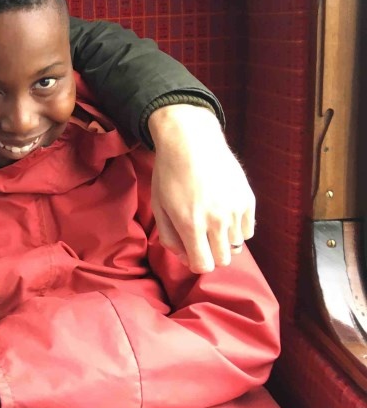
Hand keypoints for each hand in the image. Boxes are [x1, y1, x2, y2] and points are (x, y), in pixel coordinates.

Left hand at [148, 104, 254, 272]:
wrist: (192, 141)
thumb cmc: (169, 174)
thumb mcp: (159, 206)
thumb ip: (169, 237)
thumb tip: (185, 257)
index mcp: (191, 224)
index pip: (203, 266)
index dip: (196, 263)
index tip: (191, 251)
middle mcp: (217, 221)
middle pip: (223, 260)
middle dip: (210, 254)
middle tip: (201, 238)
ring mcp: (236, 210)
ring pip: (237, 246)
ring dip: (223, 241)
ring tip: (211, 221)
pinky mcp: (248, 200)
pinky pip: (248, 231)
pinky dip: (237, 229)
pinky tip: (224, 214)